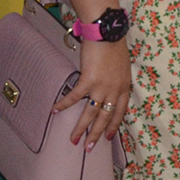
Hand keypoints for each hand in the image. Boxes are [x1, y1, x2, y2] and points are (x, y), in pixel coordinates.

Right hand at [56, 34, 130, 149]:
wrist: (108, 31)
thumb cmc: (114, 43)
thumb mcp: (122, 65)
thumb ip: (116, 78)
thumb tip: (107, 85)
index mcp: (124, 86)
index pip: (120, 112)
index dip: (113, 125)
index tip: (108, 137)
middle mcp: (114, 89)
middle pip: (105, 117)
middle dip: (96, 134)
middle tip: (89, 148)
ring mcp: (101, 86)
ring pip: (91, 113)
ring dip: (81, 128)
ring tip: (74, 140)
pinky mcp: (88, 80)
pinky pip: (74, 97)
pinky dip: (64, 104)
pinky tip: (55, 110)